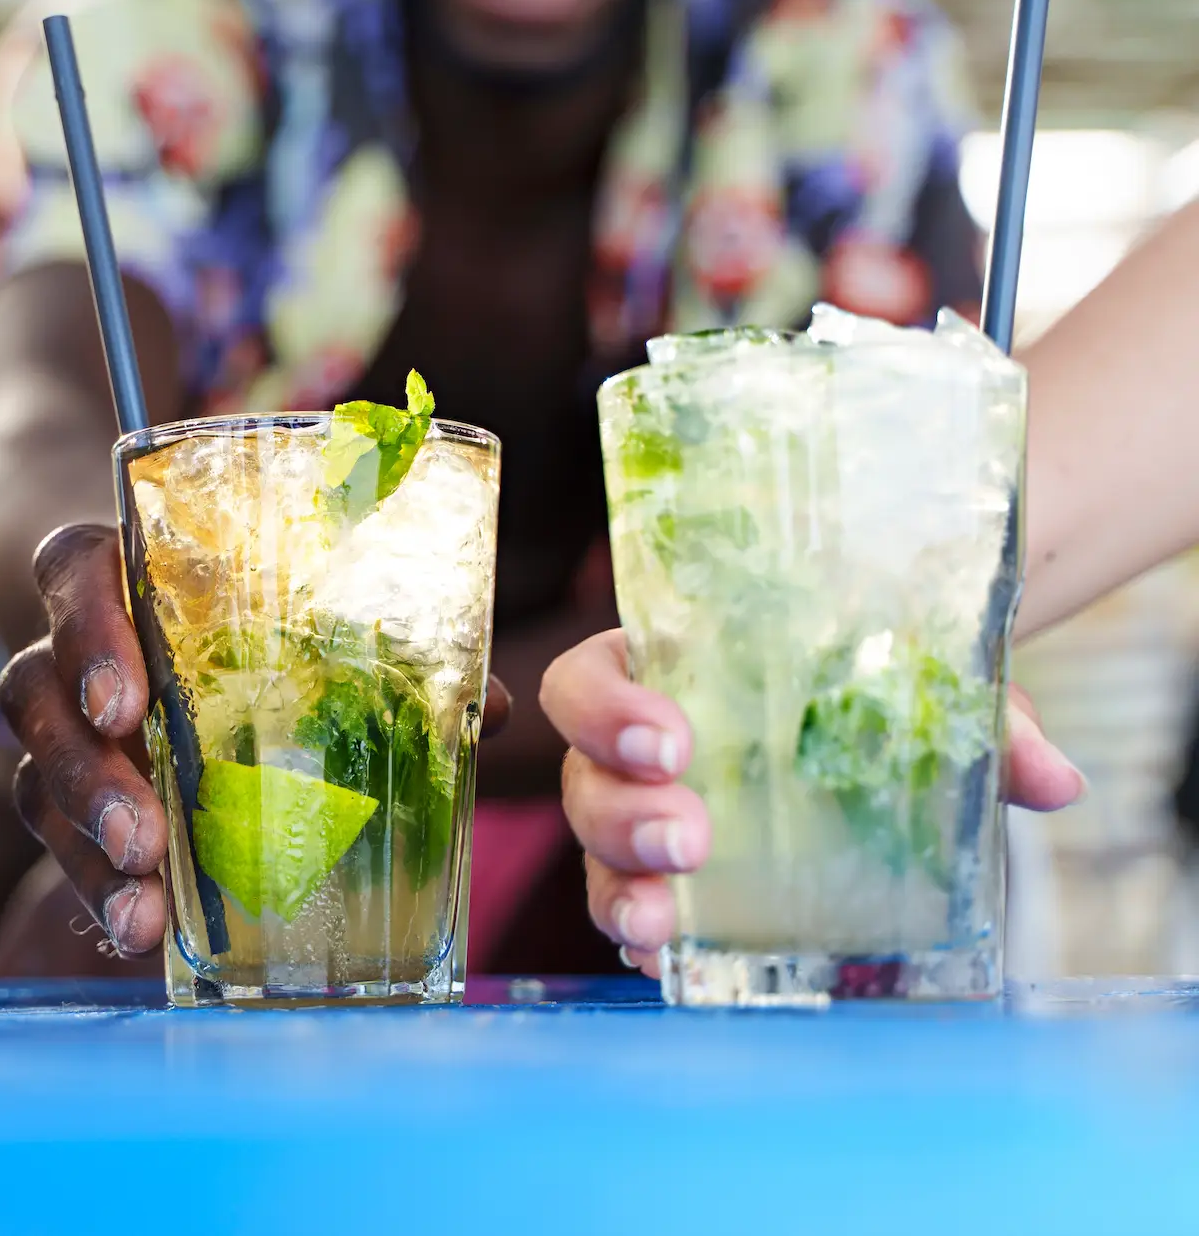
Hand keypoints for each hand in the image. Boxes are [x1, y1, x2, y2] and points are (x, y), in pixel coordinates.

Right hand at [0, 523, 512, 957]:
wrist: (205, 690)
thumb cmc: (271, 643)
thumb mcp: (324, 638)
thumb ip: (395, 660)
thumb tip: (490, 709)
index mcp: (131, 578)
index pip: (76, 571)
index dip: (88, 629)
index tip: (128, 703)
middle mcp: (76, 648)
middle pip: (37, 687)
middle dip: (86, 766)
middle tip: (146, 830)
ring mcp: (65, 729)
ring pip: (39, 772)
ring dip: (86, 839)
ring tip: (145, 895)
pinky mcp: (68, 802)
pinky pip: (57, 841)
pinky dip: (97, 887)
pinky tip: (142, 928)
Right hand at [540, 629, 1086, 976]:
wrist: (888, 728)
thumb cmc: (876, 688)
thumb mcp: (928, 686)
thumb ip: (982, 719)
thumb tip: (1051, 779)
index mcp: (669, 672)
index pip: (590, 680)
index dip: (607, 711)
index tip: (674, 739)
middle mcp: (638, 751)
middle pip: (583, 779)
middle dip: (623, 814)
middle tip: (691, 838)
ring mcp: (649, 823)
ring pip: (598, 856)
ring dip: (623, 888)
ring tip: (665, 923)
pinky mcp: (677, 888)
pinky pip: (638, 916)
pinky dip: (648, 943)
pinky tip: (673, 964)